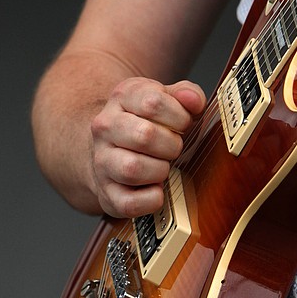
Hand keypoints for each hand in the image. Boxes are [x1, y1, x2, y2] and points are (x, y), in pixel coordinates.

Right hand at [89, 77, 205, 217]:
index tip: (183, 124)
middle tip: (174, 148)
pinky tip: (157, 189)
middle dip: (171, 145)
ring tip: (163, 166)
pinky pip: (130, 203)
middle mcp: (105, 127)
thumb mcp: (165, 99)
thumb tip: (194, 101)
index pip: (152, 102)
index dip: (179, 116)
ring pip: (132, 169)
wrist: (112, 151)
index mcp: (122, 98)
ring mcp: (102, 161)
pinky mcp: (107, 193)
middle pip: (144, 136)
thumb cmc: (147, 123)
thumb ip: (186, 94)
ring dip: (160, 171)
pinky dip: (152, 199)